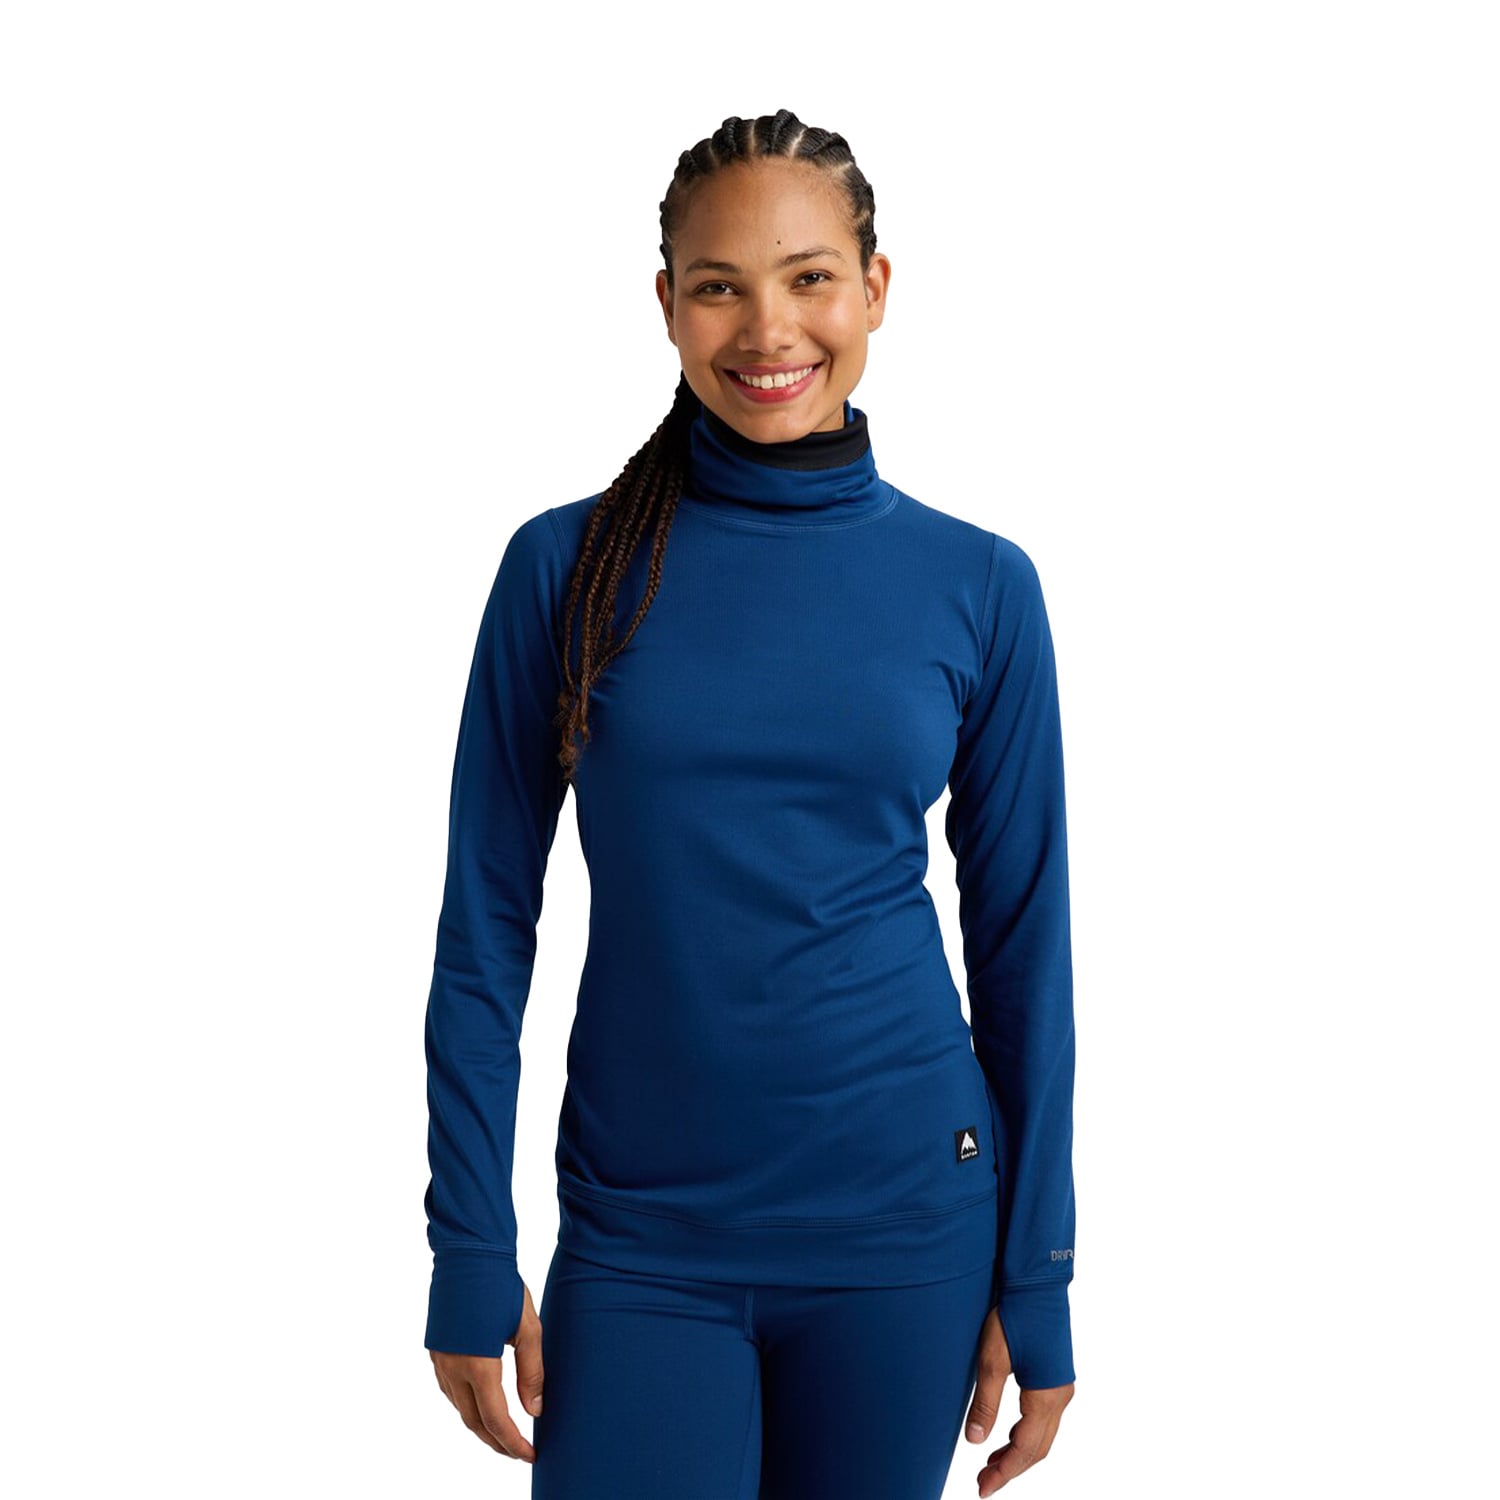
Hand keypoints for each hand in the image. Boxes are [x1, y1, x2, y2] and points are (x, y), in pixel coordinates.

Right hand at [430, 1280, 545, 1462]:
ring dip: (481, 1426)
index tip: (530, 1455)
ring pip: (459, 1409)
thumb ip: (531, 1371)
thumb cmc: (501, 1285)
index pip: (496, 1420)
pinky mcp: (436, 1352)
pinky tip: (482, 1403)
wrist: (467, 1253)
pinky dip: (467, 1406)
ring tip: (504, 1433)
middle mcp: (453, 1369)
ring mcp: (440, 1362)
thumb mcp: (527, 1327)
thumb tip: (535, 1410)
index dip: (513, 1443)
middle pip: (474, 1422)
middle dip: (496, 1442)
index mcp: (479, 1365)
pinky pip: (450, 1391)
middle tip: (518, 1452)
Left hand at [963, 1303, 1072, 1493]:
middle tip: (984, 1481)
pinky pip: (1045, 1419)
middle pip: (1038, 1449)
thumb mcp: (991, 1359)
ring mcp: (1062, 1387)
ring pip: (1043, 1435)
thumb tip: (975, 1442)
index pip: (1026, 1451)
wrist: (1036, 1282)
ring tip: (992, 1462)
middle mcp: (1060, 1397)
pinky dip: (1026, 1434)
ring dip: (1019, 1452)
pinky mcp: (1057, 1376)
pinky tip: (1008, 1432)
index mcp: (1046, 1398)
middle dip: (1012, 1468)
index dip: (1004, 1473)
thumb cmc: (1014, 1316)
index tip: (983, 1489)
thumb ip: (984, 1403)